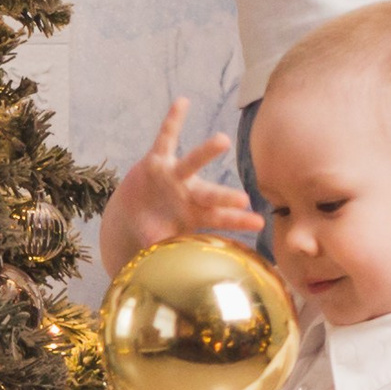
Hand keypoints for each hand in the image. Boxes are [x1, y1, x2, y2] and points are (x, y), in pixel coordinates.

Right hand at [99, 98, 259, 275]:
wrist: (131, 214)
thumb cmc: (153, 231)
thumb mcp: (158, 246)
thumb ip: (164, 258)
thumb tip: (164, 287)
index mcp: (195, 216)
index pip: (220, 220)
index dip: (238, 222)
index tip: (259, 224)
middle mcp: (189, 194)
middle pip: (210, 194)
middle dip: (225, 196)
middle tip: (244, 199)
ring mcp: (174, 177)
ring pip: (192, 163)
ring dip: (206, 153)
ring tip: (223, 140)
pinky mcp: (157, 161)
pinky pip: (165, 138)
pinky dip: (172, 121)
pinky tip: (183, 102)